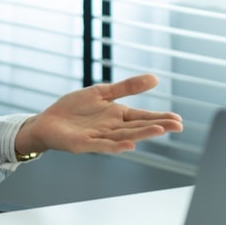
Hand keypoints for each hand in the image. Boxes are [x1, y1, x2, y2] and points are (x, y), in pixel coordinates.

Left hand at [14, 74, 181, 154]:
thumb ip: (127, 87)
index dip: (160, 118)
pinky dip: (117, 146)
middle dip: (157, 126)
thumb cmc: (74, 108)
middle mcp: (111, 128)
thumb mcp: (102, 92)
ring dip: (142, 134)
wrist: (47, 121)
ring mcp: (99, 137)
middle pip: (137, 127)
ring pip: (124, 136)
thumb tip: (155, 78)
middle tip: (178, 126)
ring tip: (160, 130)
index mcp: (117, 116)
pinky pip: (102, 145)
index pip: (142, 116)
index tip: (179, 120)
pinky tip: (130, 145)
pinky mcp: (84, 144)